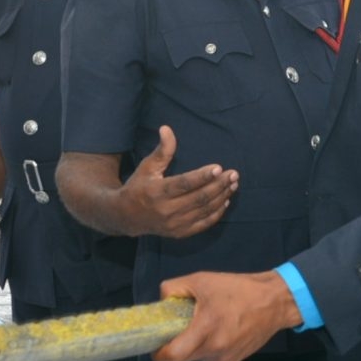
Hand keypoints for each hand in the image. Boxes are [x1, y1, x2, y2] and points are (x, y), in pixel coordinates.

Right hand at [120, 126, 237, 238]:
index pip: (184, 184)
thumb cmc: (139, 186)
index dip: (203, 176)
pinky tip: (225, 200)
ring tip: (233, 184)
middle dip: (219, 185)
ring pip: (204, 210)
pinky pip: (203, 224)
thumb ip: (162, 150)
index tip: (219, 168)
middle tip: (233, 174)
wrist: (127, 216)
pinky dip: (216, 213)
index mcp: (157, 192)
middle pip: (199, 197)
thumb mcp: (147, 167)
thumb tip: (167, 128)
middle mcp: (166, 210)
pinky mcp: (180, 233)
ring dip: (221, 197)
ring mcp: (174, 224)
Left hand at [153, 271, 300, 360]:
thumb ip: (174, 288)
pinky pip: (210, 358)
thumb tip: (161, 301)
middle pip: (182, 359)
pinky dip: (208, 347)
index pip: (172, 356)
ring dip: (193, 346)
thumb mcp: (202, 280)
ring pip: (196, 358)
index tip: (156, 343)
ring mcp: (225, 359)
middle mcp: (214, 350)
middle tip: (177, 328)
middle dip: (175, 346)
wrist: (275, 302)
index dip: (158, 353)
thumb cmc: (237, 289)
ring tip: (205, 324)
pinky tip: (219, 330)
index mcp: (205, 330)